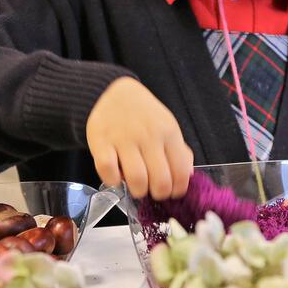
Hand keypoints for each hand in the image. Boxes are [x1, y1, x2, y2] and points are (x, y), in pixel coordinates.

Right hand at [87, 77, 192, 199]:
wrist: (114, 93)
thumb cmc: (143, 115)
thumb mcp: (167, 126)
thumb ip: (179, 151)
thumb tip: (187, 177)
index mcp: (168, 132)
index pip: (181, 173)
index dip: (177, 190)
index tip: (171, 193)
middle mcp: (148, 135)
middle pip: (160, 181)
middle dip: (158, 194)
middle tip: (153, 192)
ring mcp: (124, 139)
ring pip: (137, 180)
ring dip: (138, 191)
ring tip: (137, 187)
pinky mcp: (101, 143)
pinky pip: (109, 173)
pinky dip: (114, 181)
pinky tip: (117, 175)